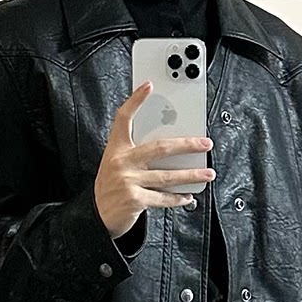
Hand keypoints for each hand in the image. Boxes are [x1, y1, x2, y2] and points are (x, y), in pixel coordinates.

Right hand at [93, 81, 215, 238]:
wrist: (95, 216)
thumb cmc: (109, 188)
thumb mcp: (115, 163)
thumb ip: (135, 153)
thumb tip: (169, 149)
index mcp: (117, 149)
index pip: (124, 118)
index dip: (135, 100)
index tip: (148, 86)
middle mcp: (122, 162)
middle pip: (160, 148)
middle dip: (187, 145)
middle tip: (204, 144)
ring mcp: (128, 181)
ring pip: (167, 176)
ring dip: (191, 175)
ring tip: (207, 174)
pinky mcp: (135, 199)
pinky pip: (163, 198)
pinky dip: (178, 198)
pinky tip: (188, 196)